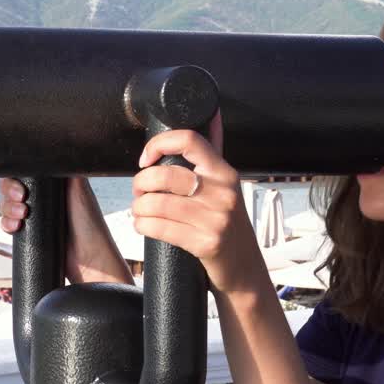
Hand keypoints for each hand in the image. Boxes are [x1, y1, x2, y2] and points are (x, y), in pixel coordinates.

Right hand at [0, 176, 132, 284]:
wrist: (89, 260)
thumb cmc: (91, 226)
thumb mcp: (80, 191)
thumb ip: (66, 171)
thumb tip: (55, 151)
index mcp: (56, 182)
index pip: (28, 170)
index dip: (18, 176)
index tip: (22, 187)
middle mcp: (45, 195)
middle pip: (12, 186)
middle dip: (10, 193)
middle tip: (22, 202)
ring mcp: (36, 213)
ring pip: (8, 204)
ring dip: (8, 209)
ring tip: (22, 217)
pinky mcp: (30, 230)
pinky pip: (8, 223)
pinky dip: (7, 224)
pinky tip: (16, 228)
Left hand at [131, 114, 266, 295]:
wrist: (244, 269)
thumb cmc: (227, 224)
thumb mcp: (226, 187)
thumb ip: (213, 155)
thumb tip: (213, 114)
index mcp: (225, 172)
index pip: (189, 140)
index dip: (159, 144)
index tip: (146, 158)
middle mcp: (223, 192)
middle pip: (165, 175)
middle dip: (141, 183)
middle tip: (138, 192)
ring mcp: (216, 219)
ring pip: (158, 203)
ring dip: (138, 207)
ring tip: (139, 210)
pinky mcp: (206, 244)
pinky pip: (161, 228)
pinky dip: (143, 225)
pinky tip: (143, 225)